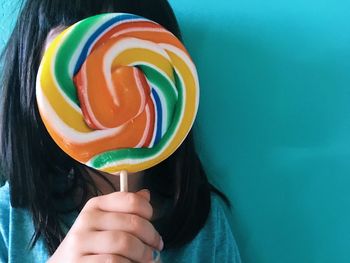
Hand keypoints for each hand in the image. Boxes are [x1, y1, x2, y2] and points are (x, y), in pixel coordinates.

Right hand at [47, 189, 162, 262]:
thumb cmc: (91, 244)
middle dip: (151, 236)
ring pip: (125, 243)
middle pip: (132, 223)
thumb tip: (146, 194)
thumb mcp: (104, 222)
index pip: (130, 200)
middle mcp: (86, 220)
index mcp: (95, 205)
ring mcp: (80, 242)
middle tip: (156, 246)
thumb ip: (124, 209)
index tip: (152, 224)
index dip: (148, 212)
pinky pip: (114, 262)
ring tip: (147, 259)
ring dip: (143, 253)